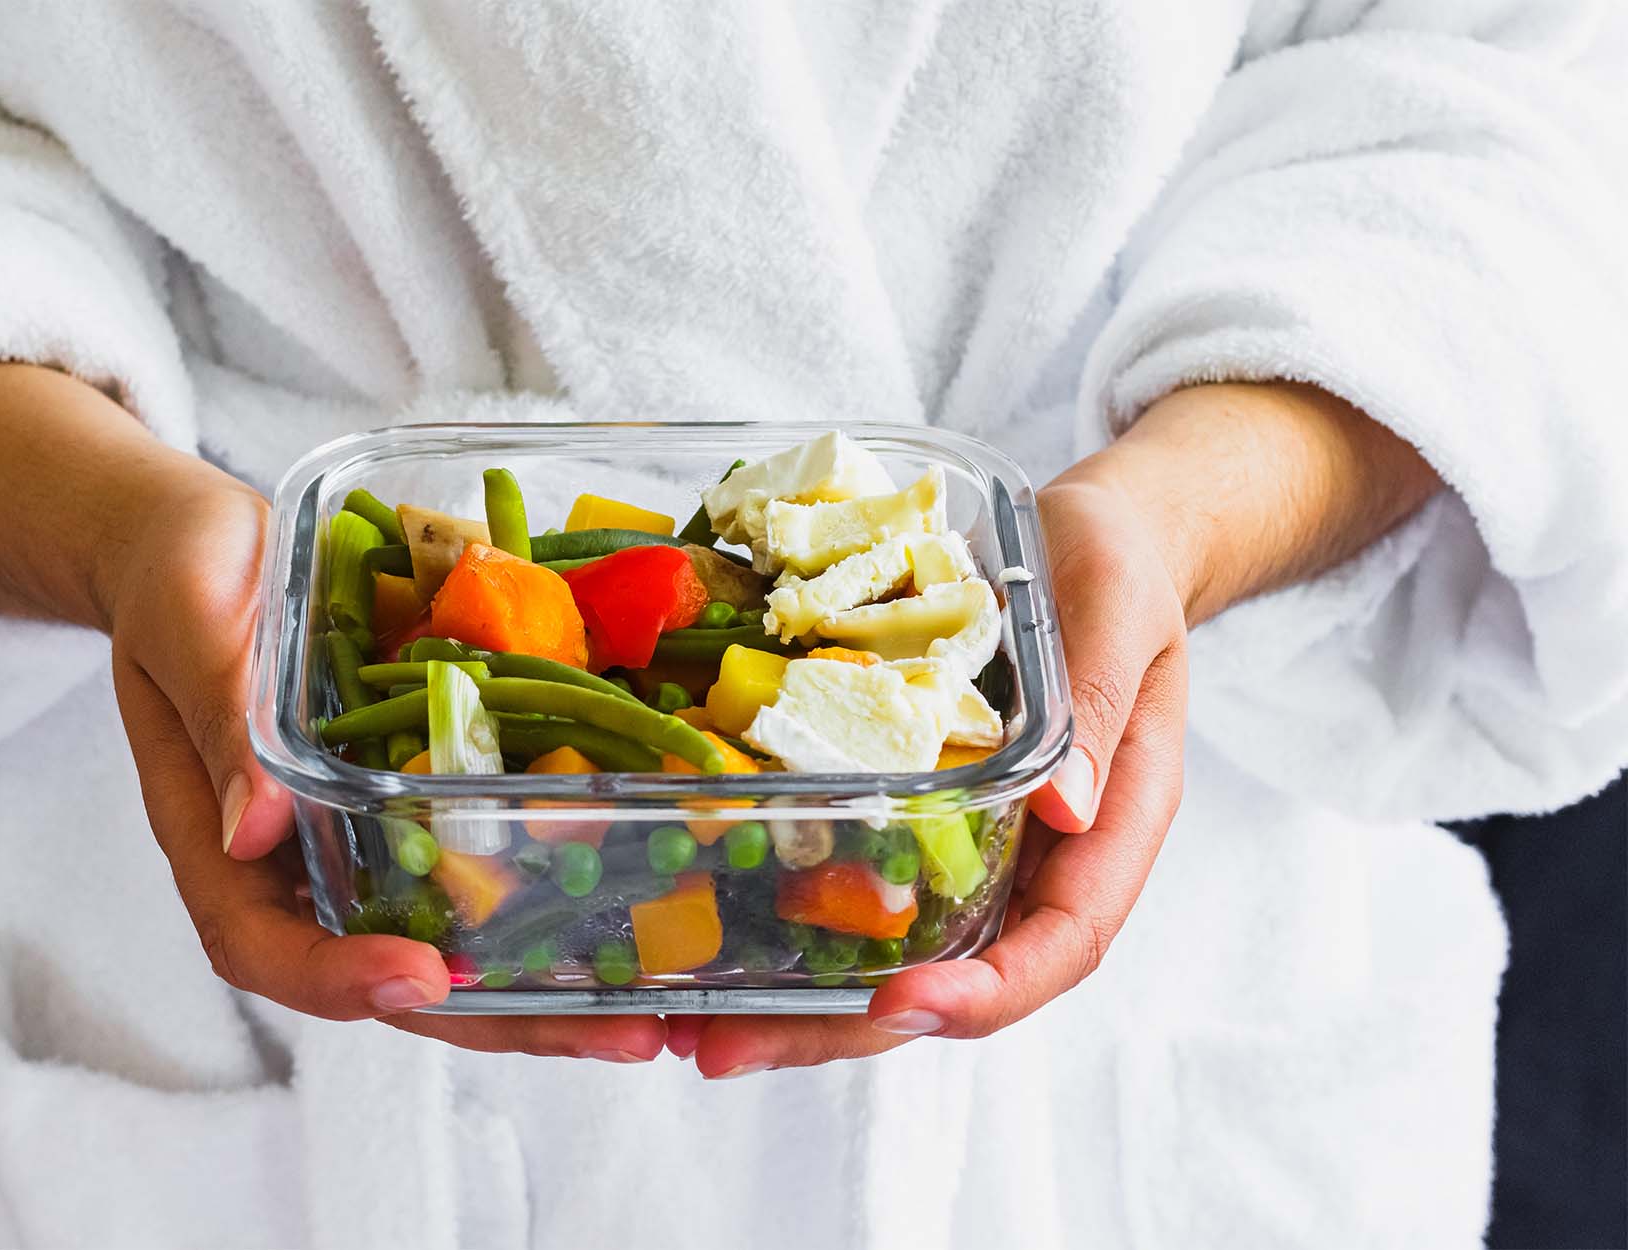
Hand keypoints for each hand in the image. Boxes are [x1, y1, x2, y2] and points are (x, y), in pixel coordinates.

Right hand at [105, 474, 666, 1062]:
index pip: (266, 947)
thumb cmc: (179, 575)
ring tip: (658, 1005)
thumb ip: (220, 715)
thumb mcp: (189, 622)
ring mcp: (369, 841)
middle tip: (613, 1034)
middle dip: (500, 1017)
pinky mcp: (425, 797)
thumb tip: (250, 828)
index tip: (422, 978)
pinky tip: (651, 897)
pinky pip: (493, 859)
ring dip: (552, 980)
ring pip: (455, 938)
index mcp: (224, 843)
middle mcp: (304, 865)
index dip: (342, 979)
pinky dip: (564, 887)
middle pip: (389, 975)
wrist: (212, 543)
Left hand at [668, 474, 1188, 1075]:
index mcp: (1107, 829)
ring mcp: (970, 845)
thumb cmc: (1116, 569)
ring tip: (683, 1024)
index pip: (1060, 944)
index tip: (898, 1003)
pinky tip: (701, 929)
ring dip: (791, 999)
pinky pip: (852, 880)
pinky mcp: (912, 811)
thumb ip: (1100, 704)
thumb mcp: (1118, 612)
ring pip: (892, 951)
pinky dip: (780, 916)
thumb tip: (1070, 807)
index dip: (984, 991)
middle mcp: (1035, 859)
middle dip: (842, 1029)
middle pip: (954, 978)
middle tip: (728, 1045)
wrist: (1085, 538)